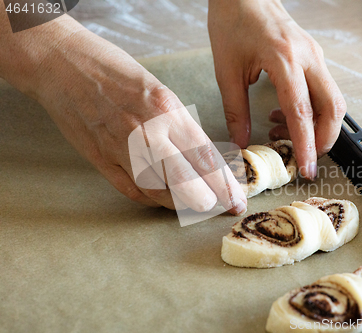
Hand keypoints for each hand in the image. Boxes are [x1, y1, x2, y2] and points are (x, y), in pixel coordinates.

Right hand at [0, 14, 246, 214]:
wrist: (63, 65)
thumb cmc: (116, 72)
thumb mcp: (159, 91)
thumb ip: (179, 125)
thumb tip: (203, 157)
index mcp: (167, 109)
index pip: (204, 156)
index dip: (224, 182)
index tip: (237, 198)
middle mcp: (146, 132)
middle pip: (186, 180)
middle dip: (212, 200)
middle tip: (226, 208)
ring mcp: (121, 149)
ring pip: (160, 191)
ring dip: (184, 204)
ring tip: (199, 207)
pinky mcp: (100, 159)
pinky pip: (132, 190)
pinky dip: (153, 200)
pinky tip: (167, 202)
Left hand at [208, 0, 345, 179]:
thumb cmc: (233, 22)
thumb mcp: (227, 69)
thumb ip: (235, 109)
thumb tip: (240, 142)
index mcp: (285, 59)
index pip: (302, 111)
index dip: (306, 144)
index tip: (306, 169)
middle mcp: (308, 58)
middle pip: (334, 108)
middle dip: (324, 140)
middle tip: (304, 158)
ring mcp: (316, 56)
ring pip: (334, 101)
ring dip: (317, 126)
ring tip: (282, 134)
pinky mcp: (314, 57)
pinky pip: (324, 91)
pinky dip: (312, 111)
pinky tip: (284, 115)